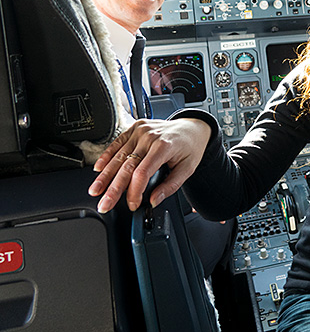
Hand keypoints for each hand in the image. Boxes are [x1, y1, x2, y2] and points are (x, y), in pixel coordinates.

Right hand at [88, 118, 211, 212]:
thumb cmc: (190, 147)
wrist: (192, 127)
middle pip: (126, 166)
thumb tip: (154, 201)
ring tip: (95, 190)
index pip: (142, 173)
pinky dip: (106, 157)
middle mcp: (149, 137)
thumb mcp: (187, 169)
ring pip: (118, 156)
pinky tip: (98, 169)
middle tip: (104, 204)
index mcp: (164, 146)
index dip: (134, 192)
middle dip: (113, 188)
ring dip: (105, 175)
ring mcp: (140, 131)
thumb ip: (170, 186)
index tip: (132, 205)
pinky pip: (117, 143)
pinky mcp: (134, 128)